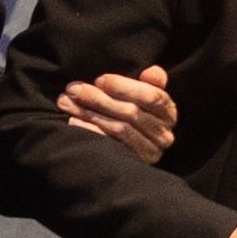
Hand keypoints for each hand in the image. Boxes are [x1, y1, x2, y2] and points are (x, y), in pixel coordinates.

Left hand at [62, 64, 177, 163]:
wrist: (126, 157)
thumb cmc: (134, 115)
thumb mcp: (145, 97)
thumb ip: (151, 83)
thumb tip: (151, 71)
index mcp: (169, 114)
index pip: (152, 97)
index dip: (124, 86)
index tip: (99, 80)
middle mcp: (164, 135)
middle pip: (132, 113)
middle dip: (99, 98)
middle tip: (73, 89)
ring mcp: (150, 153)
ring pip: (119, 128)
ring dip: (90, 113)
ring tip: (67, 102)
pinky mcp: (133, 165)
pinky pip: (110, 146)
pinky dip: (90, 131)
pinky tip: (74, 121)